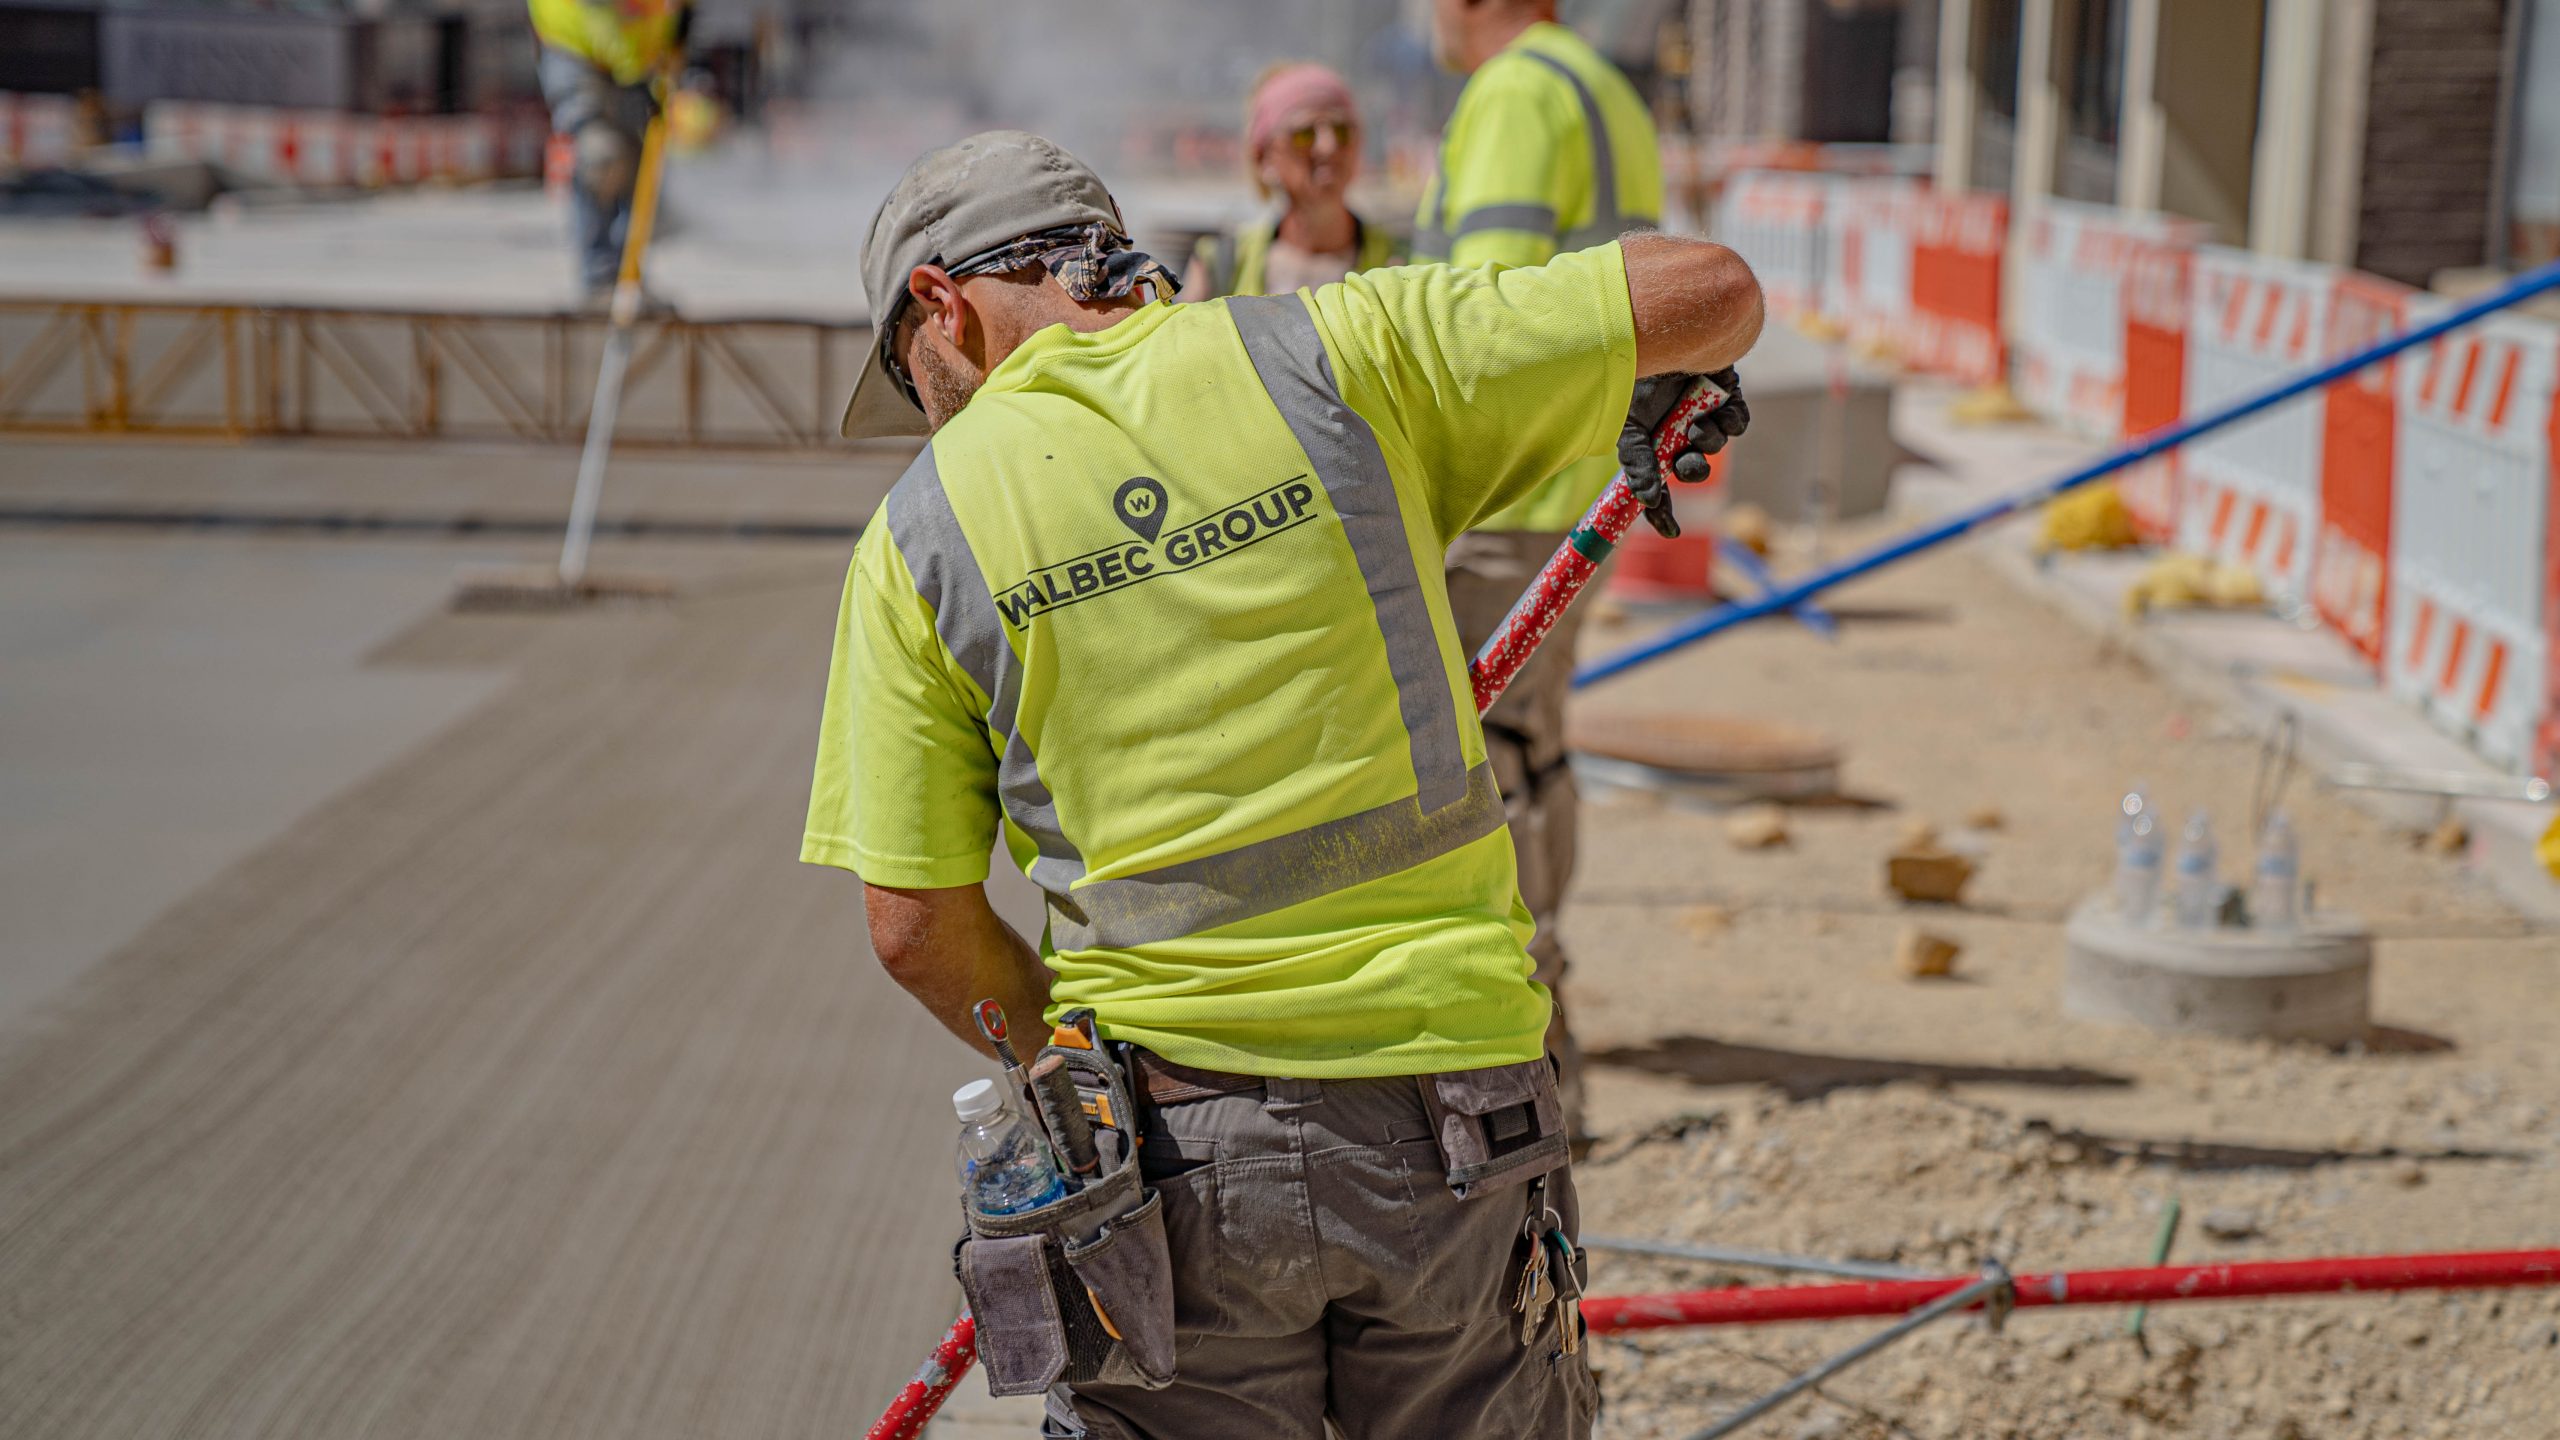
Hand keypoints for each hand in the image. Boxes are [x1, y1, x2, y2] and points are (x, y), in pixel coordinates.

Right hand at [1616, 368, 1749, 537]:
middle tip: (1688, 462)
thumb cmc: (1641, 375)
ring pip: (1716, 445)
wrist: (1668, 330)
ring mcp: (1705, 413)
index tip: (1670, 530)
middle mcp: (1678, 429)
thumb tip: (1648, 501)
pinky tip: (1718, 409)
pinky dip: (1730, 421)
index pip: (1656, 483)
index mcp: (1651, 438)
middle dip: (1692, 470)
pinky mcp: (1729, 397)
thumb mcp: (1631, 426)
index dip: (1663, 510)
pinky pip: (1738, 423)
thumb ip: (1638, 464)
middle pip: (1692, 468)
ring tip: (1696, 421)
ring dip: (1707, 441)